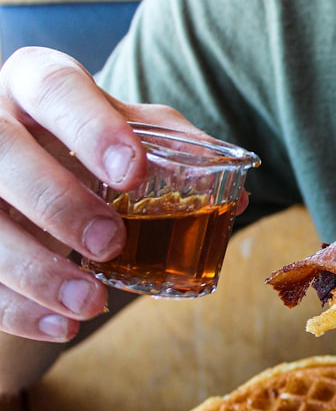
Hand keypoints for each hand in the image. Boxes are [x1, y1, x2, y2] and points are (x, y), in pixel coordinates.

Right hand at [0, 47, 194, 341]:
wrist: (36, 181)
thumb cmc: (91, 150)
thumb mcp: (131, 135)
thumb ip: (178, 152)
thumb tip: (237, 196)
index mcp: (37, 83)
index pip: (55, 87)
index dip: (91, 128)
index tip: (134, 171)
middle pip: (1, 152)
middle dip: (57, 202)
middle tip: (110, 243)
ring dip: (35, 270)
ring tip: (89, 303)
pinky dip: (18, 308)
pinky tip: (61, 327)